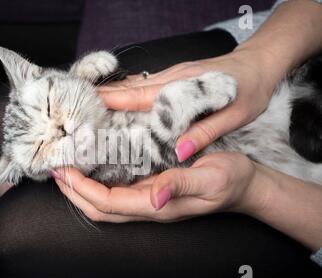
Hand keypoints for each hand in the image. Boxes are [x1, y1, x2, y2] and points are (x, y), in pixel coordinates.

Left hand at [53, 152, 258, 222]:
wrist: (244, 184)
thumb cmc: (231, 181)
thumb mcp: (212, 178)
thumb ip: (182, 185)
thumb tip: (156, 197)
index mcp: (158, 206)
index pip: (109, 204)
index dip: (82, 190)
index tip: (64, 171)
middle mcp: (148, 205)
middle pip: (99, 208)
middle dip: (73, 192)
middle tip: (55, 169)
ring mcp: (149, 198)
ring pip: (105, 201)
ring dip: (81, 187)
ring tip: (65, 166)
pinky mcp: (152, 188)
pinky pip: (118, 188)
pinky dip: (98, 179)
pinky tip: (92, 162)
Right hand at [98, 47, 281, 161]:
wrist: (261, 62)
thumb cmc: (251, 89)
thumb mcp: (235, 115)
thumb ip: (204, 133)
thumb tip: (177, 153)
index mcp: (181, 88)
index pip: (137, 96)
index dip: (109, 103)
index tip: (85, 110)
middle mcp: (169, 78)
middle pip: (127, 89)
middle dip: (100, 101)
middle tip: (77, 115)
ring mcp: (170, 76)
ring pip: (133, 87)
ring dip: (111, 98)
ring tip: (89, 114)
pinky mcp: (173, 77)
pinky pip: (143, 87)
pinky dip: (126, 97)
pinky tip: (119, 107)